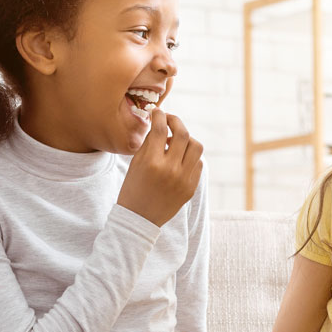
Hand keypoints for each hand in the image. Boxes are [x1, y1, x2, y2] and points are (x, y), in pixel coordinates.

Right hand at [117, 108, 203, 226]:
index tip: (158, 112)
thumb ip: (150, 143)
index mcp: (152, 163)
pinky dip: (190, 157)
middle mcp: (171, 170)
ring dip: (187, 139)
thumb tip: (161, 123)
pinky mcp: (191, 188)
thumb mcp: (136, 163)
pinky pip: (198, 164)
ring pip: (196, 147)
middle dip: (176, 121)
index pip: (161, 129)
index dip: (160, 116)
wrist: (140, 218)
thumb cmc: (133, 188)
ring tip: (176, 142)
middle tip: (170, 120)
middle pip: (184, 134)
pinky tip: (179, 159)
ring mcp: (184, 180)